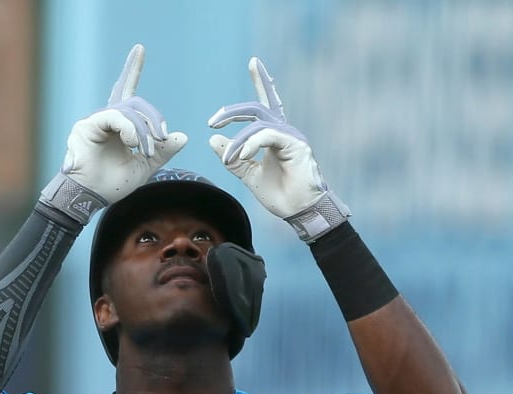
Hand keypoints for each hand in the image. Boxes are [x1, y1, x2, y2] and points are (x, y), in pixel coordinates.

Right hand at [40, 45, 186, 225]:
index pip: (127, 91)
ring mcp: (96, 120)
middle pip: (135, 102)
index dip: (132, 70)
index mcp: (120, 125)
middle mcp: (107, 118)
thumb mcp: (145, 167)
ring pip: (128, 110)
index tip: (139, 49)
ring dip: (143, 130)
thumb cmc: (113, 184)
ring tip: (145, 150)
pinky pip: (114, 116)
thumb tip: (183, 136)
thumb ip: (162, 151)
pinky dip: (129, 129)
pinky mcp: (87, 126)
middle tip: (161, 138)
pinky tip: (132, 143)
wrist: (92, 198)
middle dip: (153, 117)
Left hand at [208, 58, 349, 241]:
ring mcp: (290, 136)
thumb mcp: (250, 175)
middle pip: (256, 108)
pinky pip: (267, 135)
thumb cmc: (281, 196)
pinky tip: (242, 157)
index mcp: (275, 136)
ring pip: (257, 124)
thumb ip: (233, 159)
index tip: (253, 62)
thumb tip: (213, 141)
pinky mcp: (294, 144)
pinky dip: (250, 144)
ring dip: (237, 141)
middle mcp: (283, 131)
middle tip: (213, 122)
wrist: (299, 212)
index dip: (262, 81)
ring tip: (228, 158)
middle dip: (232, 112)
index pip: (266, 103)